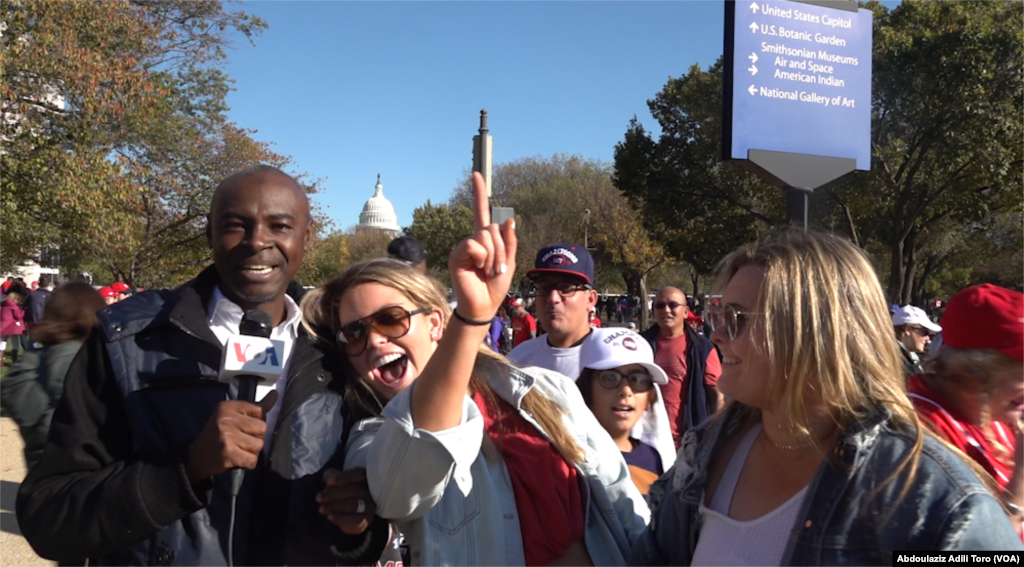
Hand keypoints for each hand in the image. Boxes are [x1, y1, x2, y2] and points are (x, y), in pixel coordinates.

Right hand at [184, 391, 278, 484]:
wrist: (196, 457)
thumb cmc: (218, 435)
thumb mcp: (232, 416)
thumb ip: (255, 408)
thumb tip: (275, 394)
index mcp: (227, 407)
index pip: (259, 410)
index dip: (256, 422)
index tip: (243, 427)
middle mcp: (226, 419)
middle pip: (262, 428)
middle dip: (255, 437)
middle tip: (240, 440)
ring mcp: (227, 436)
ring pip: (259, 445)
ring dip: (251, 451)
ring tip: (237, 449)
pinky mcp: (228, 453)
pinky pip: (252, 460)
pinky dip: (247, 463)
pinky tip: (236, 459)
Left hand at [317, 468, 376, 534]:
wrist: (346, 512)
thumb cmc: (340, 491)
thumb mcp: (335, 480)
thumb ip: (330, 475)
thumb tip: (326, 477)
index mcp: (366, 478)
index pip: (358, 474)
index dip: (343, 477)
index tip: (327, 482)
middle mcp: (371, 492)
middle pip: (354, 490)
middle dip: (333, 494)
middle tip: (318, 498)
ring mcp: (370, 507)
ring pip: (354, 505)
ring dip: (335, 507)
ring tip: (321, 508)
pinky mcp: (366, 520)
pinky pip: (356, 521)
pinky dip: (341, 519)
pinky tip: (330, 517)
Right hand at [448, 172, 516, 320]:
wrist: (484, 304)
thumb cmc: (495, 286)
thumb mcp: (509, 262)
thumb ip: (509, 242)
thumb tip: (508, 219)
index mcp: (486, 240)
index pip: (482, 212)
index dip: (480, 193)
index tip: (476, 174)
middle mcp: (473, 240)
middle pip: (491, 228)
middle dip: (501, 249)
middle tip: (497, 268)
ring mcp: (464, 246)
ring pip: (485, 237)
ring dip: (493, 256)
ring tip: (488, 271)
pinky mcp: (457, 255)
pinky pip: (475, 245)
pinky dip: (482, 257)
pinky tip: (477, 269)